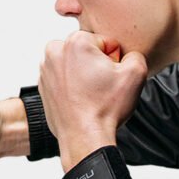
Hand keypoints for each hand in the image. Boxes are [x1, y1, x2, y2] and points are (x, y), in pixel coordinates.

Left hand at [38, 31, 147, 165]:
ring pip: (76, 66)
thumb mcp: (135, 75)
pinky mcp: (43, 86)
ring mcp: (46, 69)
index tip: (112, 78)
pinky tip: (82, 102)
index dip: (115, 62)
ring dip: (85, 76)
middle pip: (88, 53)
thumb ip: (136, 55)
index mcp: (77, 41)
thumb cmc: (104, 110)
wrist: (85, 138)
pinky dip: (73, 88)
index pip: (107, 43)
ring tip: (92, 96)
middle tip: (102, 88)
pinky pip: (64, 80)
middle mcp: (55, 51)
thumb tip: (130, 55)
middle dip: (97, 66)